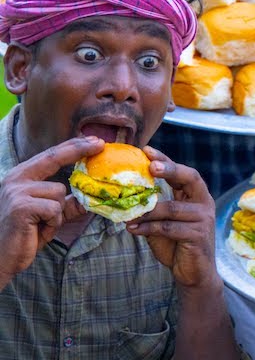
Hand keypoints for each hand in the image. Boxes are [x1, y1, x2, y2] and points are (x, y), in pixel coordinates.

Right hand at [0, 136, 101, 283]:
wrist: (0, 258)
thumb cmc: (23, 235)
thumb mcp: (48, 215)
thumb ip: (66, 204)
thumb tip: (90, 198)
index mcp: (21, 177)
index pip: (50, 155)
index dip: (73, 146)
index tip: (95, 140)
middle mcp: (16, 179)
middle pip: (54, 158)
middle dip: (79, 150)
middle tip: (101, 143)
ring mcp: (17, 192)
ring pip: (59, 193)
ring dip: (57, 214)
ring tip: (41, 226)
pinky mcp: (22, 206)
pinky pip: (55, 209)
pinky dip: (53, 223)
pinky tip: (37, 231)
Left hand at [127, 147, 218, 289]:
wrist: (193, 273)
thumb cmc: (176, 245)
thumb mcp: (162, 223)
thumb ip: (152, 210)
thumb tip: (124, 197)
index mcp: (196, 196)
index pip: (183, 173)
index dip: (166, 161)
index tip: (147, 150)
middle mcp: (203, 203)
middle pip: (190, 178)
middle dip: (170, 169)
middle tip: (150, 165)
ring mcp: (203, 219)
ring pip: (171, 208)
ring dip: (146, 211)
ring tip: (126, 213)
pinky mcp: (198, 236)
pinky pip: (168, 228)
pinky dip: (147, 228)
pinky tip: (132, 229)